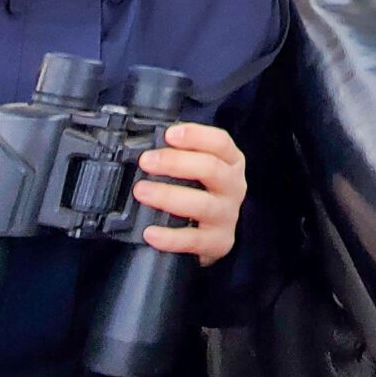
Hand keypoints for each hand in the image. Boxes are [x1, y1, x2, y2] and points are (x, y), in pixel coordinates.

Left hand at [131, 121, 246, 267]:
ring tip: (141, 191)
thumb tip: (148, 147)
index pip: (220, 142)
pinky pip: (193, 240)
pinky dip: (170, 237)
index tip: (169, 134)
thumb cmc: (202, 192)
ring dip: (168, 195)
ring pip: (202, 204)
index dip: (195, 135)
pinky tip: (150, 232)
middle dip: (175, 162)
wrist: (216, 233)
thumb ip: (181, 155)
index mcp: (231, 162)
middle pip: (211, 169)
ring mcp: (227, 215)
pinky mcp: (218, 242)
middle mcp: (233, 187)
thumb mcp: (200, 168)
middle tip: (146, 161)